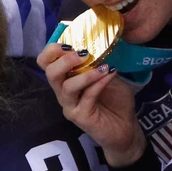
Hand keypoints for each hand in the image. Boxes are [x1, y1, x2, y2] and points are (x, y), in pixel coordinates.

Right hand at [38, 43, 144, 166]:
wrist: (126, 128)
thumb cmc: (115, 101)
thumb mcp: (108, 75)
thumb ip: (100, 62)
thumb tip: (101, 41)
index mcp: (65, 80)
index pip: (45, 63)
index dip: (51, 51)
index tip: (69, 42)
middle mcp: (62, 93)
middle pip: (50, 73)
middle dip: (64, 60)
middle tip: (83, 53)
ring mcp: (70, 106)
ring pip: (66, 87)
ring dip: (85, 73)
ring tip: (103, 66)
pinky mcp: (80, 117)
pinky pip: (87, 97)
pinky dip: (99, 83)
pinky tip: (111, 74)